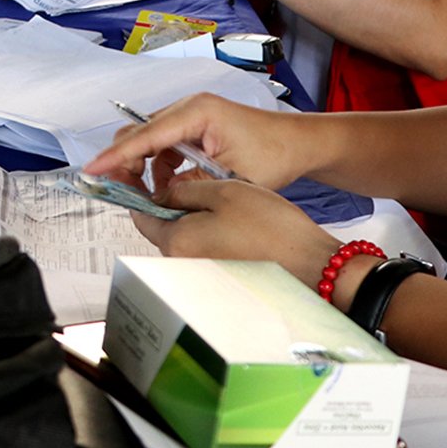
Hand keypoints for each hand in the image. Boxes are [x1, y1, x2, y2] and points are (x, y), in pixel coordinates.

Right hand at [85, 93, 309, 191]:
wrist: (298, 144)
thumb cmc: (274, 154)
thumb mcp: (229, 178)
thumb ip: (189, 186)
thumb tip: (157, 199)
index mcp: (197, 112)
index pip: (146, 135)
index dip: (116, 156)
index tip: (93, 170)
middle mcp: (189, 108)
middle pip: (139, 132)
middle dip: (125, 162)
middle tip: (123, 192)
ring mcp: (190, 116)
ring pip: (148, 140)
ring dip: (142, 167)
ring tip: (147, 195)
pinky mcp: (193, 127)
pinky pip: (163, 145)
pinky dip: (159, 166)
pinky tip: (167, 186)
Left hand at [128, 179, 342, 292]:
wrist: (309, 263)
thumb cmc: (271, 228)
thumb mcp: (223, 191)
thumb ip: (184, 191)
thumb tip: (161, 193)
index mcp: (176, 241)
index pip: (139, 213)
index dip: (137, 189)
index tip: (142, 173)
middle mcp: (181, 262)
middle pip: (159, 225)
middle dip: (166, 200)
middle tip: (182, 176)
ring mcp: (199, 271)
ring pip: (181, 234)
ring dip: (187, 213)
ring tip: (211, 192)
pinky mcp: (217, 274)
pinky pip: (199, 245)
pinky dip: (204, 227)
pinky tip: (226, 215)